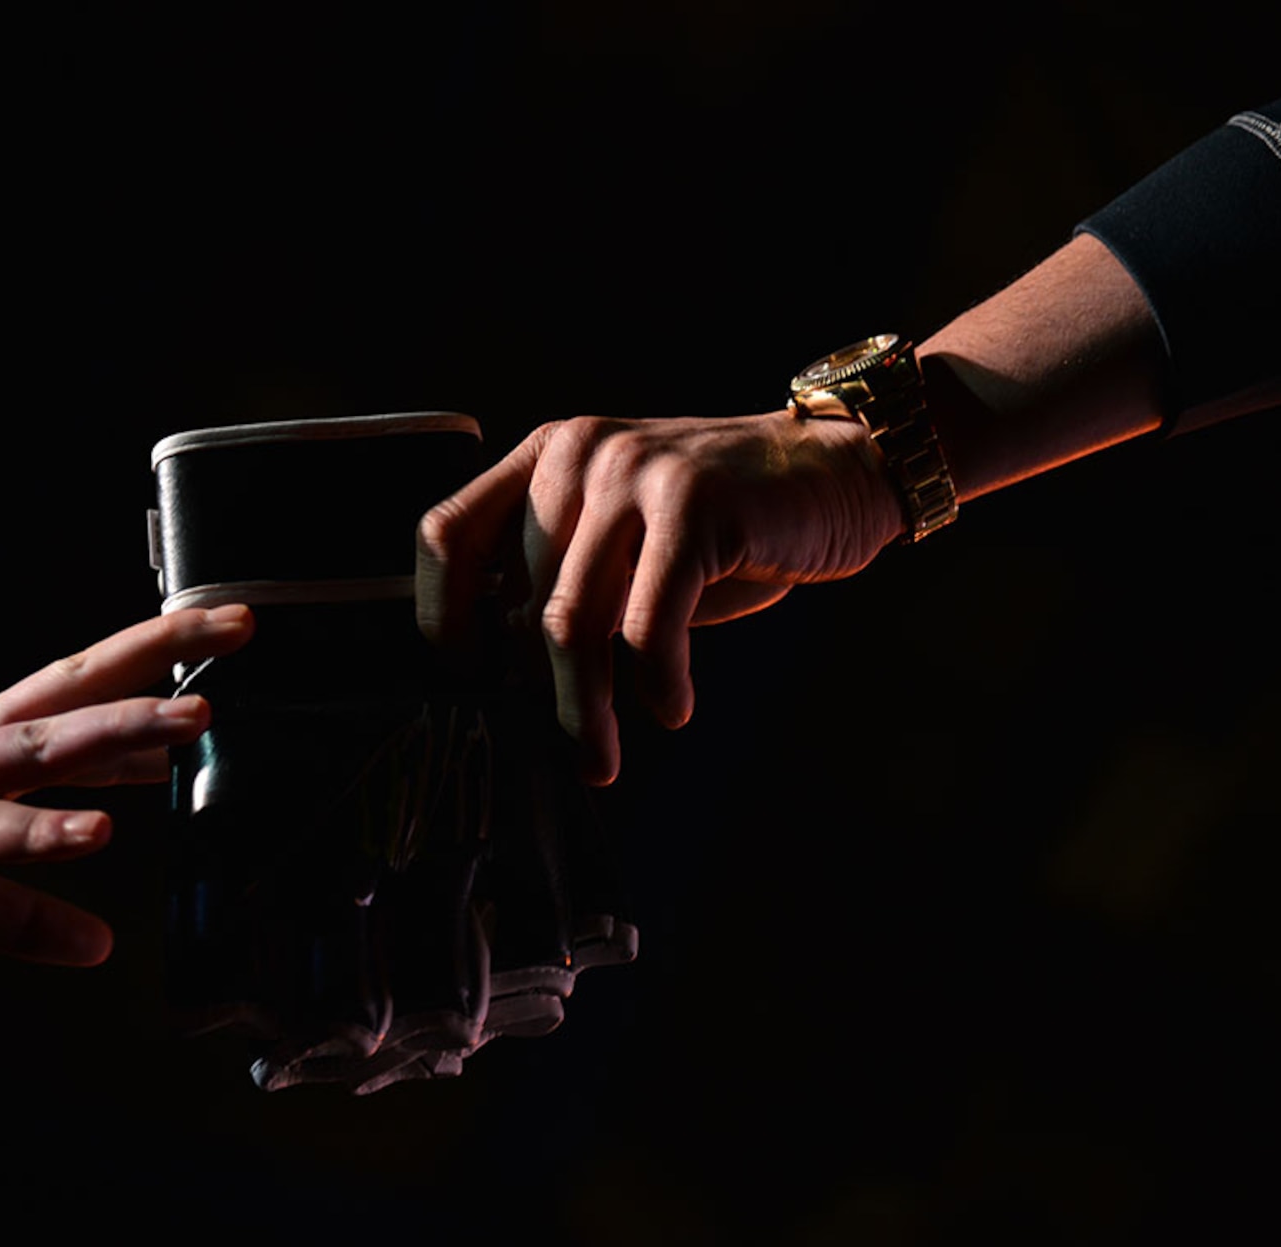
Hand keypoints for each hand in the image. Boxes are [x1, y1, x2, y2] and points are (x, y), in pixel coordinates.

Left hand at [416, 411, 901, 784]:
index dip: (441, 620)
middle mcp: (580, 455)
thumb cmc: (728, 523)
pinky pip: (649, 620)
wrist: (839, 469)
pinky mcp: (694, 504)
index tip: (463, 689)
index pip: (448, 535)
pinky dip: (657, 680)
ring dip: (585, 709)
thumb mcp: (629, 541)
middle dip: (533, 697)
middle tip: (561, 753)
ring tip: (601, 758)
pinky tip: (673, 709)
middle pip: (517, 600)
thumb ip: (569, 584)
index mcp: (548, 456)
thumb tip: (505, 680)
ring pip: (573, 620)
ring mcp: (635, 473)